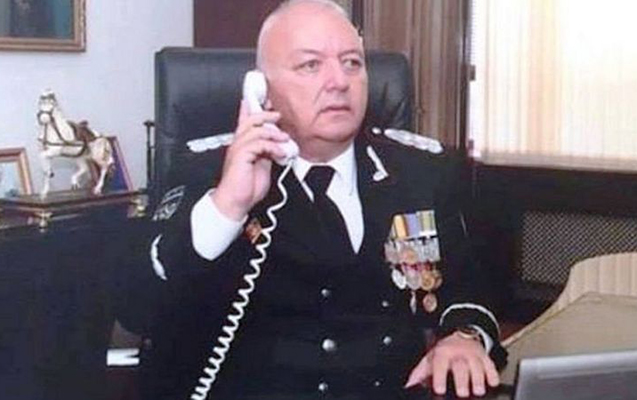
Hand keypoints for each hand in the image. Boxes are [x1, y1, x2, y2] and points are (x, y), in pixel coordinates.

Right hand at [212, 100, 290, 219]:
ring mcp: (238, 149)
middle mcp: (239, 144)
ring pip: (256, 129)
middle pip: (250, 120)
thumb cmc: (246, 188)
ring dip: (273, 133)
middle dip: (265, 114)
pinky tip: (280, 153)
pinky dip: (272, 146)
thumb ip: (267, 153)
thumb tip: (277, 145)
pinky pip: (258, 143)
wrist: (235, 203)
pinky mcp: (241, 156)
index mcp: (243, 146)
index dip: (253, 108)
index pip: (245, 121)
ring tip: (284, 139)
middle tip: (277, 115)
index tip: (265, 101)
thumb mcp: (263, 166)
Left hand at [405, 332, 499, 397]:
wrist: (462, 334)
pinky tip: (492, 382)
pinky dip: (493, 374)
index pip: (440, 364)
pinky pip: (490, 364)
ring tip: (478, 391)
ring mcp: (473, 354)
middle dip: (462, 380)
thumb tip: (409, 386)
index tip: (439, 390)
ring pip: (477, 365)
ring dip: (478, 378)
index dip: (439, 377)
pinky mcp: (485, 357)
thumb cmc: (445, 351)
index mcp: (443, 353)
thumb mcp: (431, 358)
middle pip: (461, 366)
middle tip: (463, 393)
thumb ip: (420, 373)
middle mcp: (458, 353)